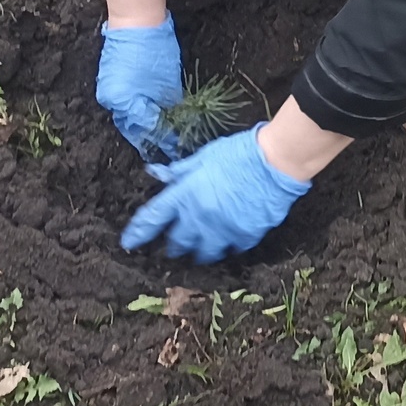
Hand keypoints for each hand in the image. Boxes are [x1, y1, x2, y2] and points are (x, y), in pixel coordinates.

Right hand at [96, 18, 183, 159]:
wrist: (136, 19)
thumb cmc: (154, 50)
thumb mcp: (168, 84)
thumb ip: (169, 108)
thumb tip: (174, 123)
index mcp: (124, 104)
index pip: (147, 130)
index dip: (164, 140)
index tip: (177, 149)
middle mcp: (111, 100)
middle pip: (132, 126)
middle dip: (149, 136)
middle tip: (167, 146)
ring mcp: (108, 88)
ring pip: (127, 114)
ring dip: (142, 123)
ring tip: (160, 132)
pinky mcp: (110, 78)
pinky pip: (124, 100)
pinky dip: (136, 107)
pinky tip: (149, 110)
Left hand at [121, 124, 310, 262]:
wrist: (276, 160)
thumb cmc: (239, 152)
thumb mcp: (204, 156)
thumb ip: (180, 171)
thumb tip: (155, 173)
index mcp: (186, 194)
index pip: (152, 218)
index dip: (138, 233)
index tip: (129, 243)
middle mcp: (200, 216)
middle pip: (177, 242)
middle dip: (175, 244)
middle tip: (177, 243)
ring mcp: (222, 229)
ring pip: (204, 253)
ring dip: (201, 250)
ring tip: (204, 246)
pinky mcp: (245, 236)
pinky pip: (233, 248)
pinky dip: (230, 244)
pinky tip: (232, 237)